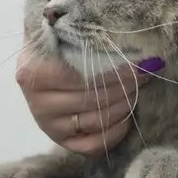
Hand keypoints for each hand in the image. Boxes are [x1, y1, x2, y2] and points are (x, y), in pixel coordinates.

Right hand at [15, 49, 161, 154]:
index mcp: (34, 72)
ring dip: (124, 105)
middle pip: (93, 99)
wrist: (44, 60)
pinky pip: (92, 146)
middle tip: (143, 75)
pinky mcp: (60, 140)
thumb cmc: (60, 42)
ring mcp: (48, 125)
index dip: (116, 71)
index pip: (83, 77)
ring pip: (96, 121)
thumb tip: (131, 45)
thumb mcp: (67, 32)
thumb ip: (88, 35)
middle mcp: (37, 102)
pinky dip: (114, 133)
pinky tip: (126, 118)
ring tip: (137, 90)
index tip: (138, 64)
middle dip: (125, 86)